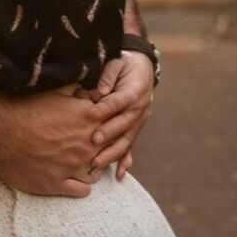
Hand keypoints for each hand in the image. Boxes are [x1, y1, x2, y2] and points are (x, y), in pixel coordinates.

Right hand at [0, 83, 133, 197]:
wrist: (2, 130)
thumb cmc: (26, 107)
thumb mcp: (53, 90)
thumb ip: (74, 88)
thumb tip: (84, 86)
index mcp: (87, 118)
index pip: (112, 118)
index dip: (108, 117)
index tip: (99, 116)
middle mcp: (86, 145)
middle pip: (109, 146)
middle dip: (104, 142)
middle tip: (93, 138)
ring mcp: (74, 166)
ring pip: (98, 171)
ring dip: (94, 165)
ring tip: (86, 160)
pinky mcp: (59, 184)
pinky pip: (82, 190)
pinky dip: (82, 185)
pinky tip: (77, 178)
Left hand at [89, 51, 153, 178]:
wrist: (143, 68)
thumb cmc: (125, 64)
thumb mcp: (118, 61)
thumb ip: (109, 74)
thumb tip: (99, 91)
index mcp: (134, 91)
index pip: (120, 101)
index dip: (107, 108)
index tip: (93, 114)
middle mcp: (139, 109)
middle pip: (124, 124)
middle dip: (109, 134)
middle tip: (93, 142)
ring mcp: (138, 121)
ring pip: (127, 140)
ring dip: (113, 153)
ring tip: (98, 163)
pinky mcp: (135, 128)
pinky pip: (131, 146)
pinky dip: (126, 161)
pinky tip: (119, 175)